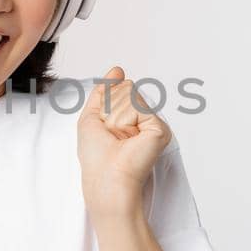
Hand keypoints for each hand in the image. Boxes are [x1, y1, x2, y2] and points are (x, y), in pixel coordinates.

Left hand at [76, 66, 173, 218]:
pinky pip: (136, 106)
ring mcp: (153, 125)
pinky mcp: (160, 129)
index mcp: (130, 119)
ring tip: (119, 139)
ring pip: (130, 95)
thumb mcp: (91, 117)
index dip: (106, 103)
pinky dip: (124, 120)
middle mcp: (144, 121)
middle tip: (111, 135)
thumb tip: (117, 70)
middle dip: (109, 110)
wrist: (106, 180)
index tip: (106, 128)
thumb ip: (103, 92)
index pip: (120, 91)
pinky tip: (128, 138)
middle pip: (125, 90)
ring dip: (115, 116)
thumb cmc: (97, 158)